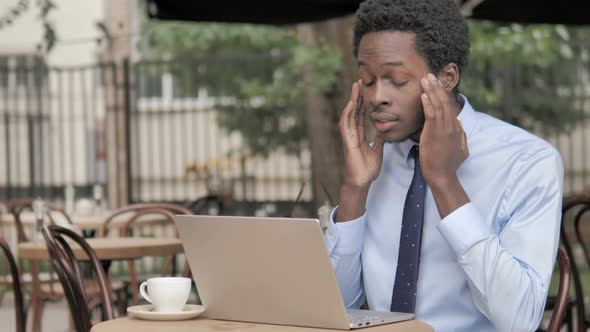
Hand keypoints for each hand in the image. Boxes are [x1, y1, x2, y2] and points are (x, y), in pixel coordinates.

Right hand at [338, 80, 384, 189]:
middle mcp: (352, 134)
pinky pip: (346, 125)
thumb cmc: (367, 170)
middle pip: (354, 111)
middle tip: (360, 81)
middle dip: (356, 96)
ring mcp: (348, 137)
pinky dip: (348, 113)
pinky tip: (352, 103)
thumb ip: (379, 141)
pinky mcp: (347, 142)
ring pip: (349, 114)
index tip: (365, 90)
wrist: (361, 182)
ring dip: (352, 100)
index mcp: (359, 136)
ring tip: (355, 87)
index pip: (360, 115)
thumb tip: (383, 131)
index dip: (362, 103)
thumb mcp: (377, 152)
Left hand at [419, 73, 468, 189]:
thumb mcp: (460, 150)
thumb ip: (461, 136)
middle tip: (430, 75)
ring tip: (425, 79)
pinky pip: (431, 115)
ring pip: (439, 105)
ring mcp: (444, 129)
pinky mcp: (434, 134)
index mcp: (457, 129)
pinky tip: (423, 95)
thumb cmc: (449, 166)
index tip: (436, 85)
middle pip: (445, 102)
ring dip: (431, 91)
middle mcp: (452, 126)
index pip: (449, 107)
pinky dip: (428, 103)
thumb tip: (460, 125)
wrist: (443, 176)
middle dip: (437, 87)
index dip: (442, 95)